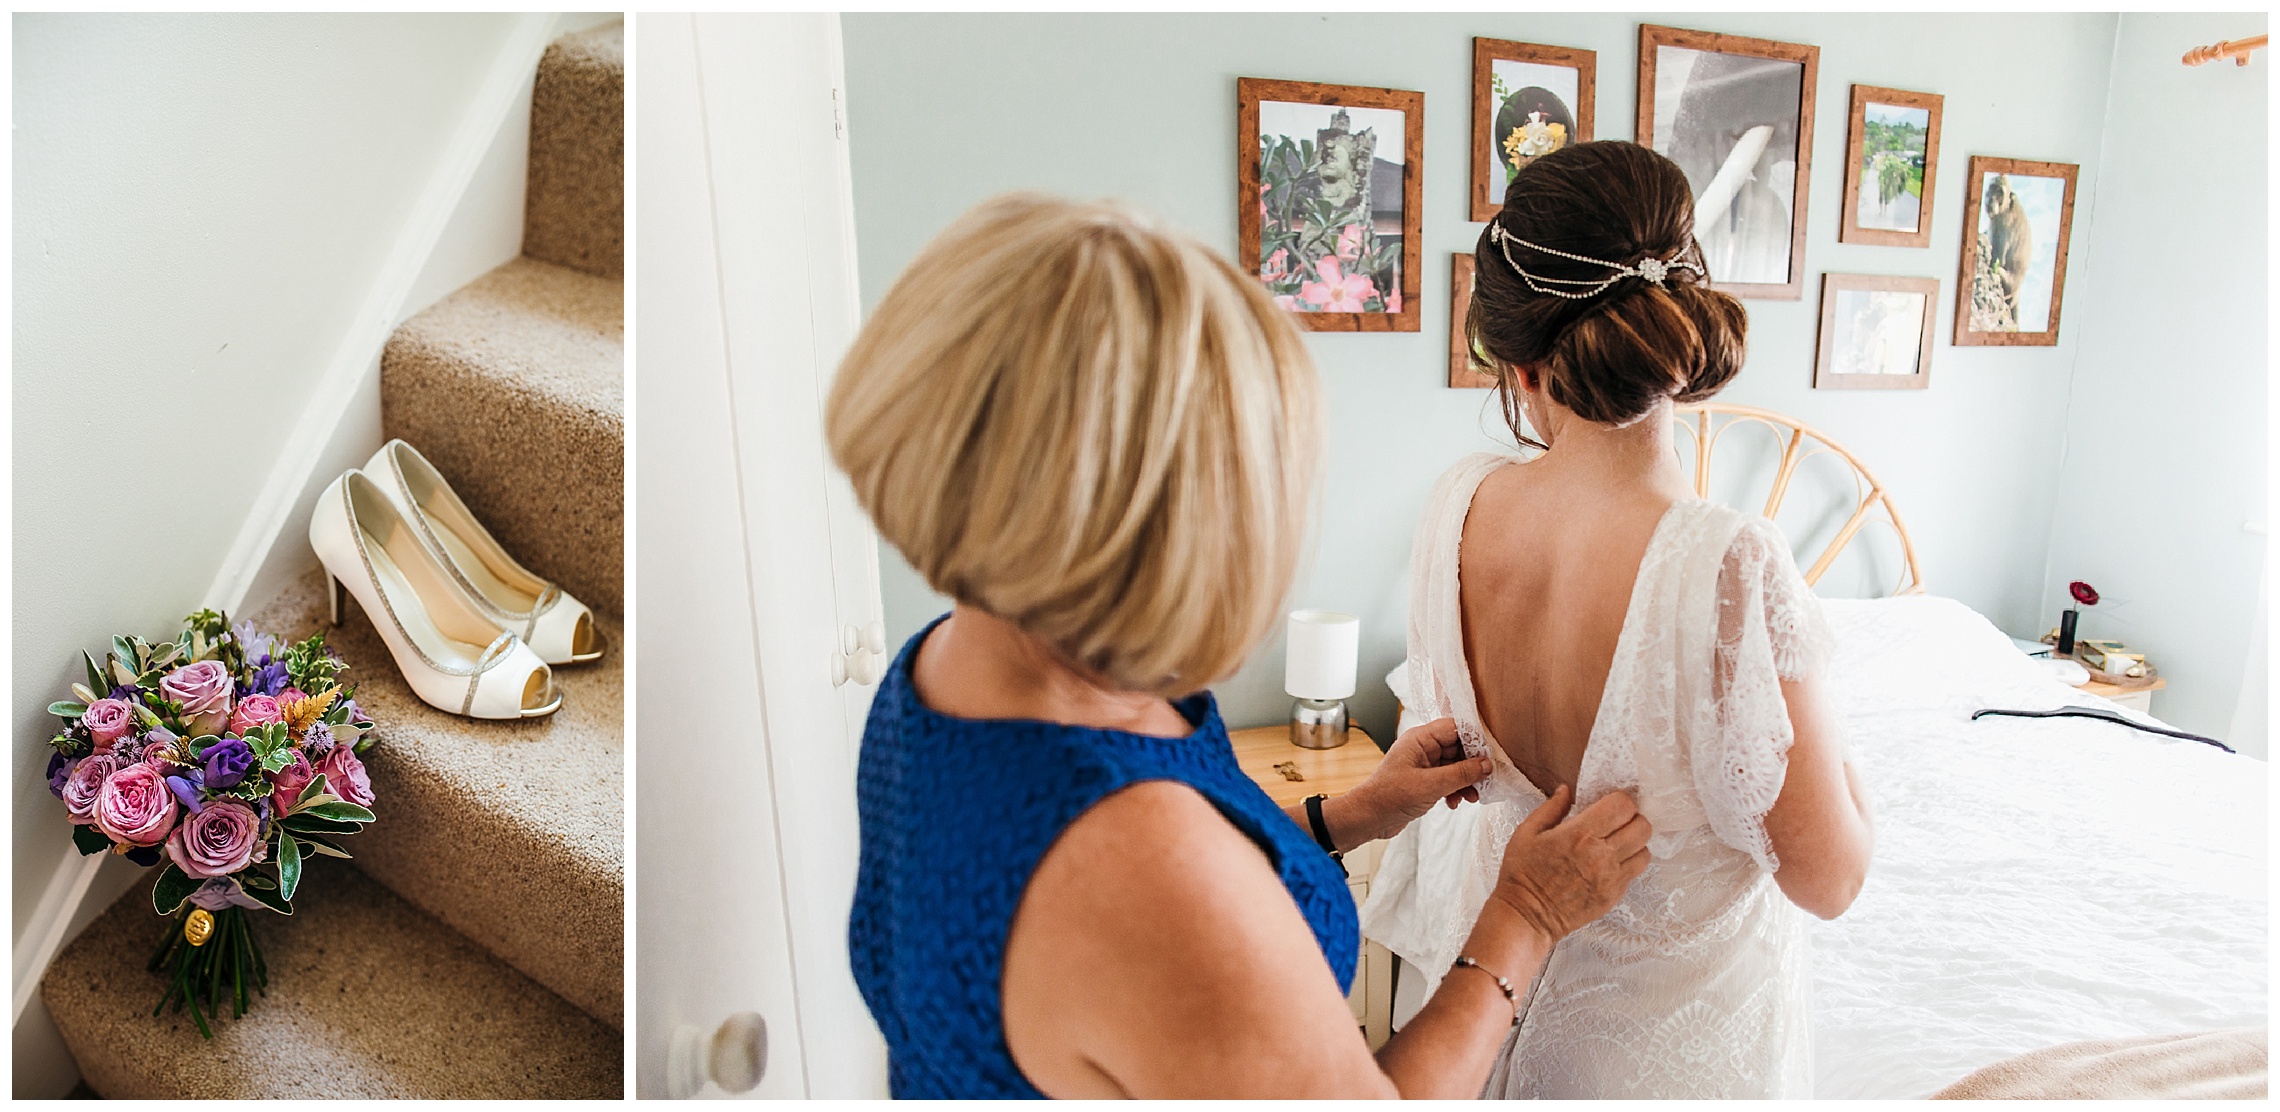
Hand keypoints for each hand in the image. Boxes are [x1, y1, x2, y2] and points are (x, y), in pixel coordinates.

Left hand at [1343, 718, 1492, 843]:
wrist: (1368, 818)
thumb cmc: (1390, 796)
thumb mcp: (1431, 785)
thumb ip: (1461, 774)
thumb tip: (1486, 765)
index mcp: (1420, 738)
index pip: (1455, 728)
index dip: (1475, 739)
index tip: (1491, 755)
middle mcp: (1422, 748)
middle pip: (1458, 747)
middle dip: (1473, 765)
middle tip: (1485, 780)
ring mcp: (1423, 764)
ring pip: (1455, 766)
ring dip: (1466, 781)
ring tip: (1472, 797)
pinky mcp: (1423, 781)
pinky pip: (1447, 779)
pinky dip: (1455, 790)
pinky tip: (1455, 802)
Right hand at [1489, 785, 1650, 941]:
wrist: (1526, 916)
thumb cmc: (1522, 875)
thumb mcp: (1526, 833)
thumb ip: (1551, 808)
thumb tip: (1566, 790)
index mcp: (1579, 834)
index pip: (1623, 806)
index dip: (1619, 800)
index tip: (1608, 804)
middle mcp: (1600, 855)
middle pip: (1642, 826)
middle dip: (1631, 819)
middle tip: (1616, 822)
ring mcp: (1610, 878)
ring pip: (1645, 850)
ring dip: (1634, 843)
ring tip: (1617, 843)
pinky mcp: (1613, 896)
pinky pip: (1636, 872)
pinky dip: (1629, 863)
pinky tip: (1611, 863)